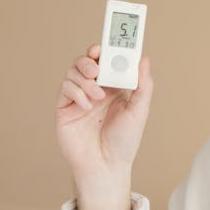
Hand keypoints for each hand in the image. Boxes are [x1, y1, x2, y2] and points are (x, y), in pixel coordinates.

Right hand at [56, 45, 152, 209]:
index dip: (108, 49)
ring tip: (97, 94)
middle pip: (87, 60)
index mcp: (115, 87)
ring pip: (74, 71)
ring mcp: (79, 97)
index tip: (110, 43)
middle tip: (96, 63)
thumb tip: (144, 59)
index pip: (108, 60)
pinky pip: (65, 88)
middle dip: (90, 58)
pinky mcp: (65, 107)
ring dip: (85, 77)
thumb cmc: (124, 142)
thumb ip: (143, 85)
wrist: (105, 166)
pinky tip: (87, 106)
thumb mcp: (139, 111)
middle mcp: (96, 89)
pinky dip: (76, 92)